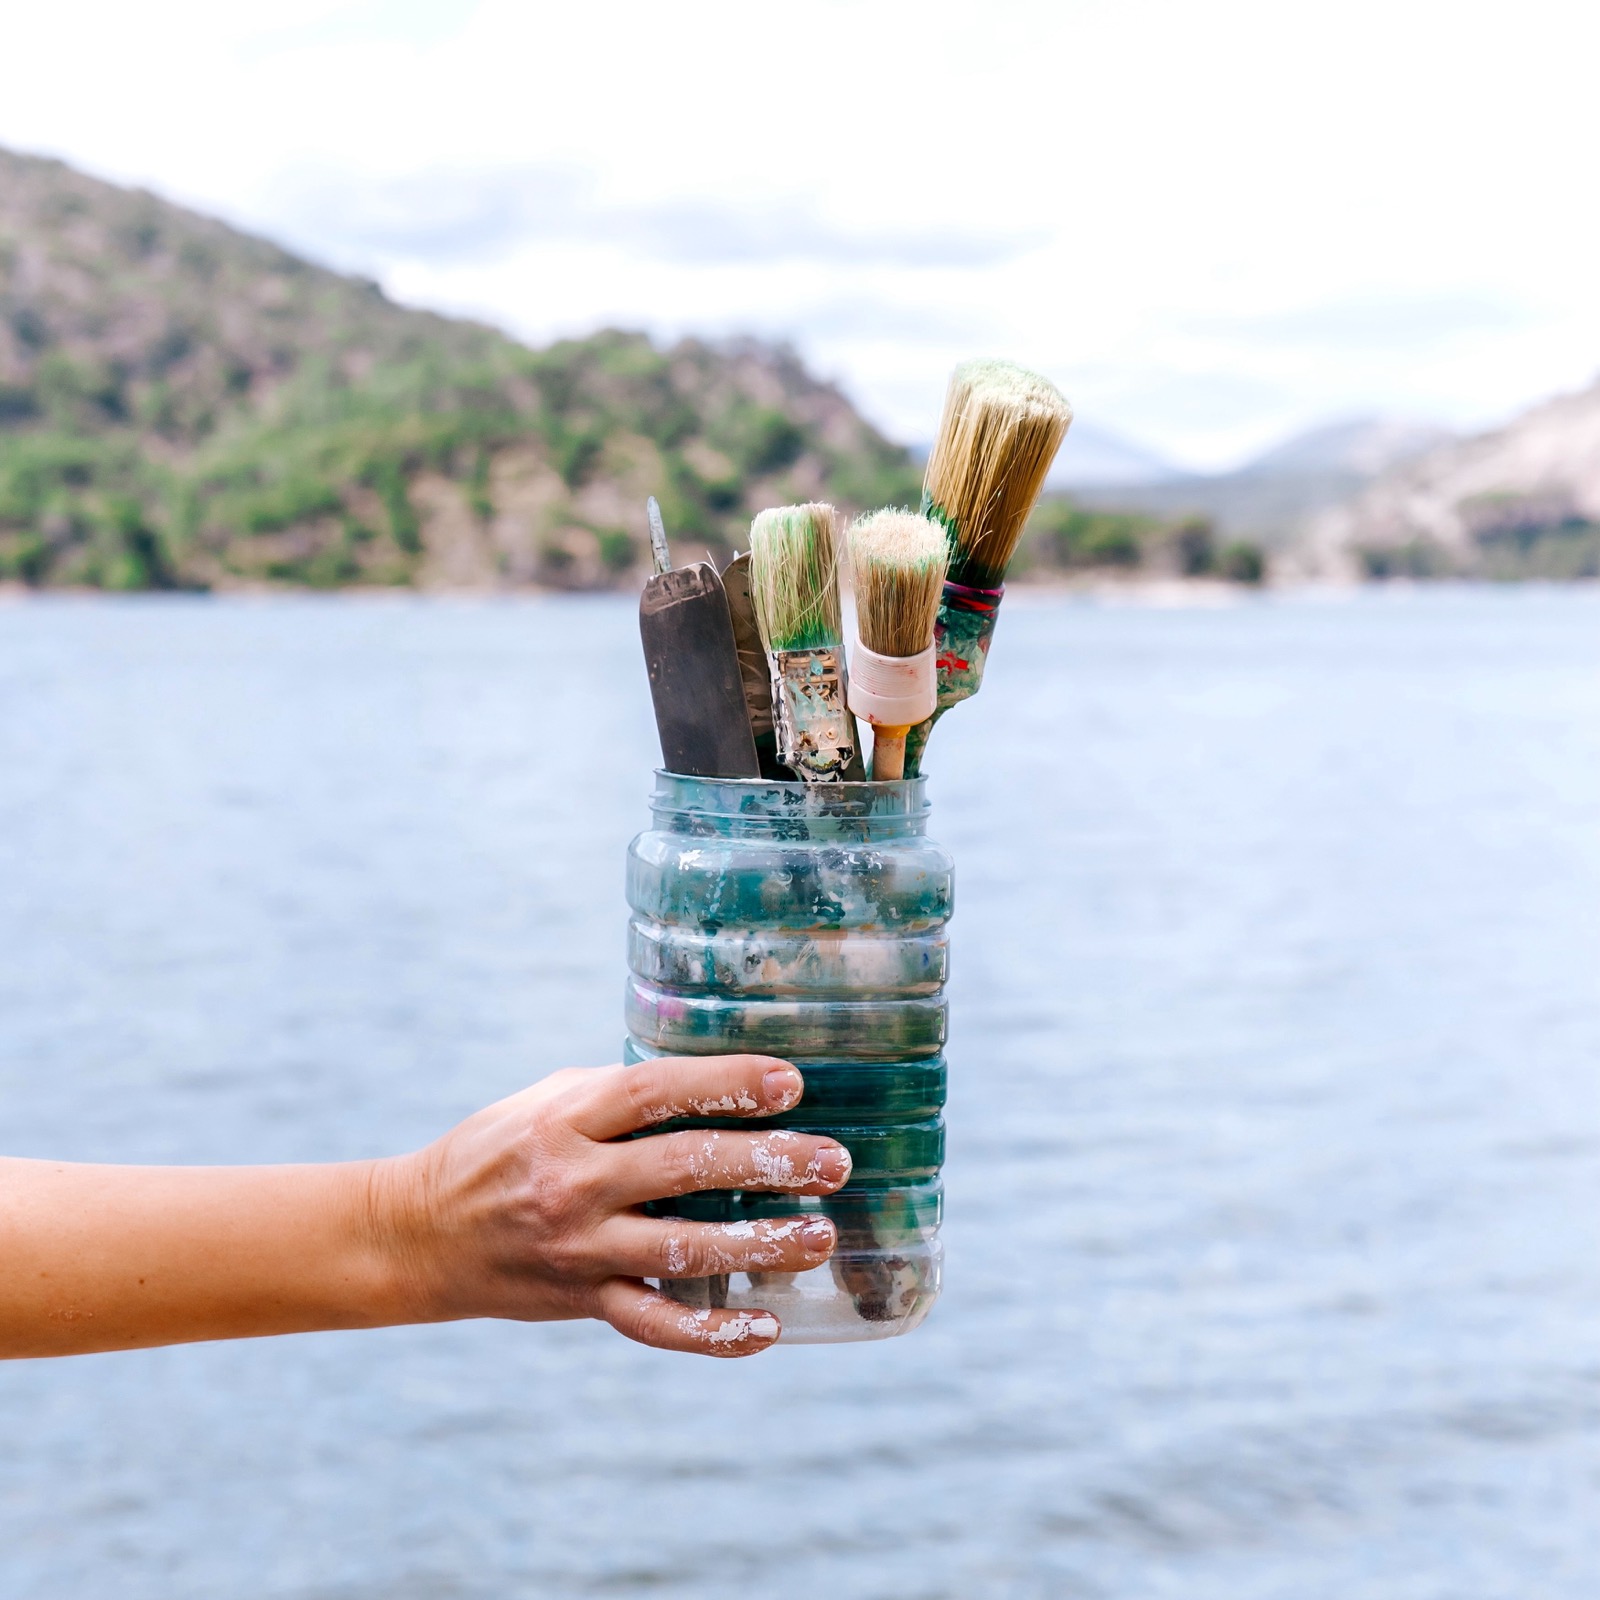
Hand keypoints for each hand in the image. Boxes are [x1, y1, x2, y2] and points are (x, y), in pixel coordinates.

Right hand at [377, 1054, 849, 1356]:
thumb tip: (711, 1079)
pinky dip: (711, 1334)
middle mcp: (574, 1181)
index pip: (658, 1093)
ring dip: (758, 1244)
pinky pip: (653, 1324)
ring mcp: (579, 1248)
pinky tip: (765, 1330)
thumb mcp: (547, 1099)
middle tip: (833, 1162)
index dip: (728, 1084)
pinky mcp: (580, 1301)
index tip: (791, 1083)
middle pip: (684, 1167)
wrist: (416, 1235)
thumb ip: (620, 1092)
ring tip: (818, 1236)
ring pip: (682, 1251)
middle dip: (768, 1162)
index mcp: (568, 1119)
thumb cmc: (495, 1150)